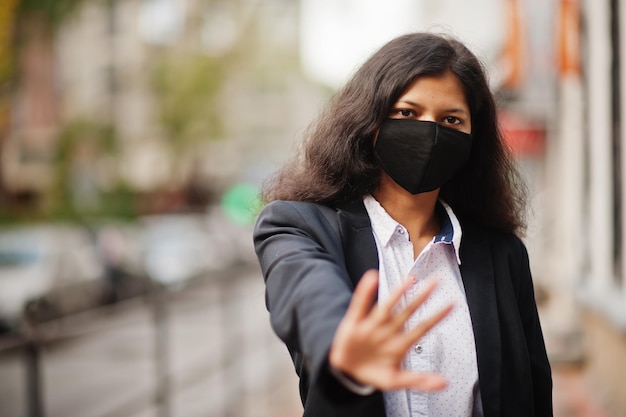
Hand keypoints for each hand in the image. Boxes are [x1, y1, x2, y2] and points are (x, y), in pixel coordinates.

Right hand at [329, 269, 452, 391]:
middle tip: (436, 281)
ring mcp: (372, 325)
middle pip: (408, 311)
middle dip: (421, 297)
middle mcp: (389, 330)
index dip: (436, 317)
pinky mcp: (354, 322)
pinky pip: (360, 305)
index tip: (452, 305)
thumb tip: (445, 384)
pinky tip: (371, 278)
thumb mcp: (395, 381)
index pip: (422, 328)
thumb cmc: (374, 373)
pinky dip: (365, 292)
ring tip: (409, 279)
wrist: (346, 372)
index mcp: (400, 343)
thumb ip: (418, 381)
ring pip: (387, 306)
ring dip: (398, 292)